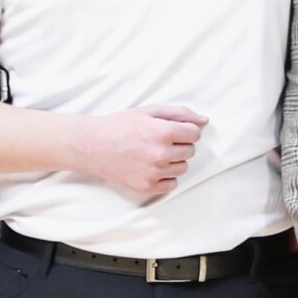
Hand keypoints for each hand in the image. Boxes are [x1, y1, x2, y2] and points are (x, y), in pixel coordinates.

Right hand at [80, 105, 207, 195]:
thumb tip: (205, 121)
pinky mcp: (146, 186)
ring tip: (154, 154)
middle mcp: (160, 154)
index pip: (194, 134)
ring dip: (174, 161)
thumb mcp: (149, 111)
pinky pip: (172, 184)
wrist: (92, 145)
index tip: (172, 130)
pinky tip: (151, 167)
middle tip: (159, 141)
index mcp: (162, 132)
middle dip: (180, 145)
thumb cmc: (120, 125)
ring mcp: (154, 172)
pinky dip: (166, 177)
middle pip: (190, 151)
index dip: (185, 130)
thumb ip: (179, 113)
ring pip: (183, 168)